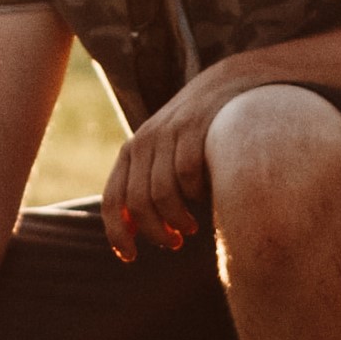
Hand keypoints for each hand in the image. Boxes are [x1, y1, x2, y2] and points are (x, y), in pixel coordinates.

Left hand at [101, 61, 254, 260]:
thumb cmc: (195, 130)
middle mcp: (144, 141)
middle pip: (138, 204)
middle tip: (173, 243)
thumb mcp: (164, 152)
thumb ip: (146, 183)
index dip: (117, 233)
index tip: (130, 257)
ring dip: (177, 220)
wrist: (227, 82)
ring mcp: (169, 133)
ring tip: (190, 228)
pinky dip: (196, 195)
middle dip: (155, 233)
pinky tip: (206, 199)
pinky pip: (188, 175)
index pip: (113, 199)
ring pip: (162, 195)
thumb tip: (132, 230)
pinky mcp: (195, 128)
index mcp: (131, 151)